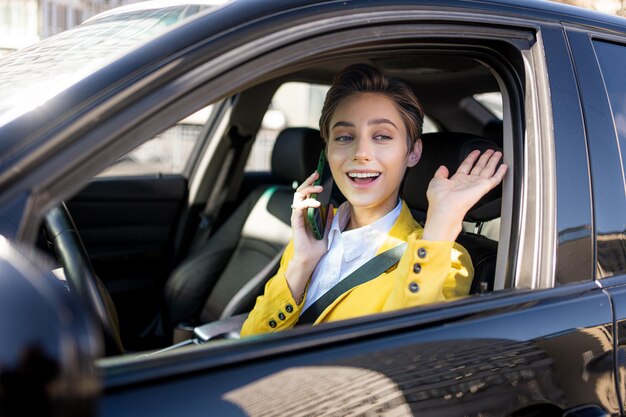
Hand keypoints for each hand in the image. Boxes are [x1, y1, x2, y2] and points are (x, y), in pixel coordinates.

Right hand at [285, 171, 333, 300]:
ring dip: (308, 189)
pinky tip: (316, 203)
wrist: (310, 260)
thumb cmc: (317, 248)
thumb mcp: (328, 230)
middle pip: (301, 191)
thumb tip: (332, 206)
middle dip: (309, 181)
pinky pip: (299, 208)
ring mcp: (297, 216)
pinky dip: (307, 203)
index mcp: (307, 213)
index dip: (312, 184)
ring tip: (318, 188)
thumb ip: (328, 219)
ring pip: (298, 196)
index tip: (320, 177)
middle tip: (317, 174)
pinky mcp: (296, 222)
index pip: (307, 194)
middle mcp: (301, 213)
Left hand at [422, 149, 506, 241]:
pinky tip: (504, 166)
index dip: (471, 158)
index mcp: (456, 181)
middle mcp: (467, 183)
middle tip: (490, 151)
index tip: (476, 152)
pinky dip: (500, 173)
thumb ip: (440, 173)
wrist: (445, 209)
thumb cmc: (439, 199)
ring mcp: (476, 185)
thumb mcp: (436, 181)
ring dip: (493, 161)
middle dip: (485, 158)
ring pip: (487, 170)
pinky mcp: (483, 188)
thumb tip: (442, 168)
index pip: (466, 166)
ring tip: (498, 153)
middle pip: (479, 167)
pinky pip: (494, 179)